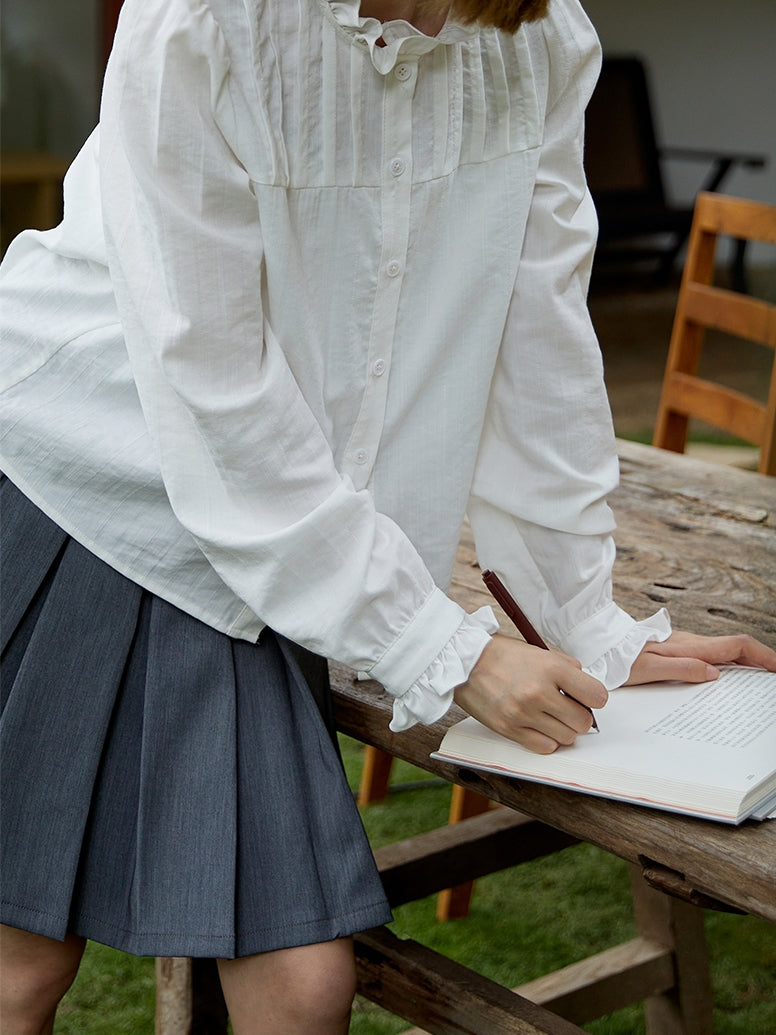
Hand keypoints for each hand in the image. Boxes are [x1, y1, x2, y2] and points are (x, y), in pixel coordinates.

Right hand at [454, 635, 607, 754]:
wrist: (463, 661)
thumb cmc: (500, 654)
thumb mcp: (538, 650)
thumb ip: (565, 668)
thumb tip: (585, 688)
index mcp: (551, 668)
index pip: (597, 696)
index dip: (594, 698)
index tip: (587, 697)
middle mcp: (539, 692)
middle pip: (583, 722)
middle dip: (579, 716)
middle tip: (567, 707)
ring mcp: (523, 713)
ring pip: (567, 738)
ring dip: (563, 729)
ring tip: (550, 716)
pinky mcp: (509, 729)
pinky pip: (545, 747)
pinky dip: (547, 740)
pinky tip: (538, 725)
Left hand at [626, 630, 775, 685]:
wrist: (601, 644)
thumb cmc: (620, 656)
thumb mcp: (648, 668)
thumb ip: (682, 669)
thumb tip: (714, 674)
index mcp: (690, 646)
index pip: (737, 646)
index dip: (763, 656)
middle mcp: (691, 643)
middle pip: (736, 648)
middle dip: (760, 661)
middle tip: (771, 679)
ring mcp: (685, 645)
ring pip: (724, 652)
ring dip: (744, 664)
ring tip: (755, 684)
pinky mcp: (677, 650)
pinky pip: (710, 656)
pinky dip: (726, 666)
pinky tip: (724, 681)